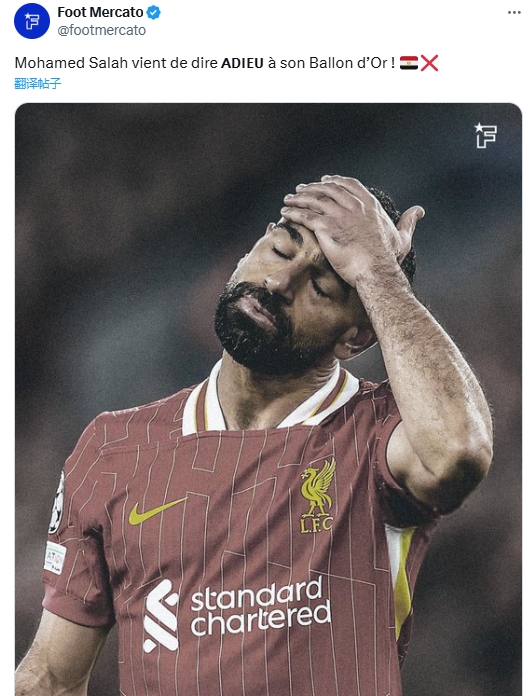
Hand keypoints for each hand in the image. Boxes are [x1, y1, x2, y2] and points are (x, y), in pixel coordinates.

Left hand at [280, 175, 423, 283]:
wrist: (375, 270)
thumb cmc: (388, 258)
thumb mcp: (401, 237)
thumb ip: (408, 221)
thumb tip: (419, 210)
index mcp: (369, 204)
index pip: (348, 185)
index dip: (334, 181)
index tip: (324, 180)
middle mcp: (353, 205)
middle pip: (327, 189)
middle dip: (312, 188)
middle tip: (300, 189)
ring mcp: (338, 214)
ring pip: (313, 200)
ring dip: (298, 198)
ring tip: (288, 200)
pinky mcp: (325, 227)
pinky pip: (305, 215)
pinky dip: (293, 212)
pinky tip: (285, 212)